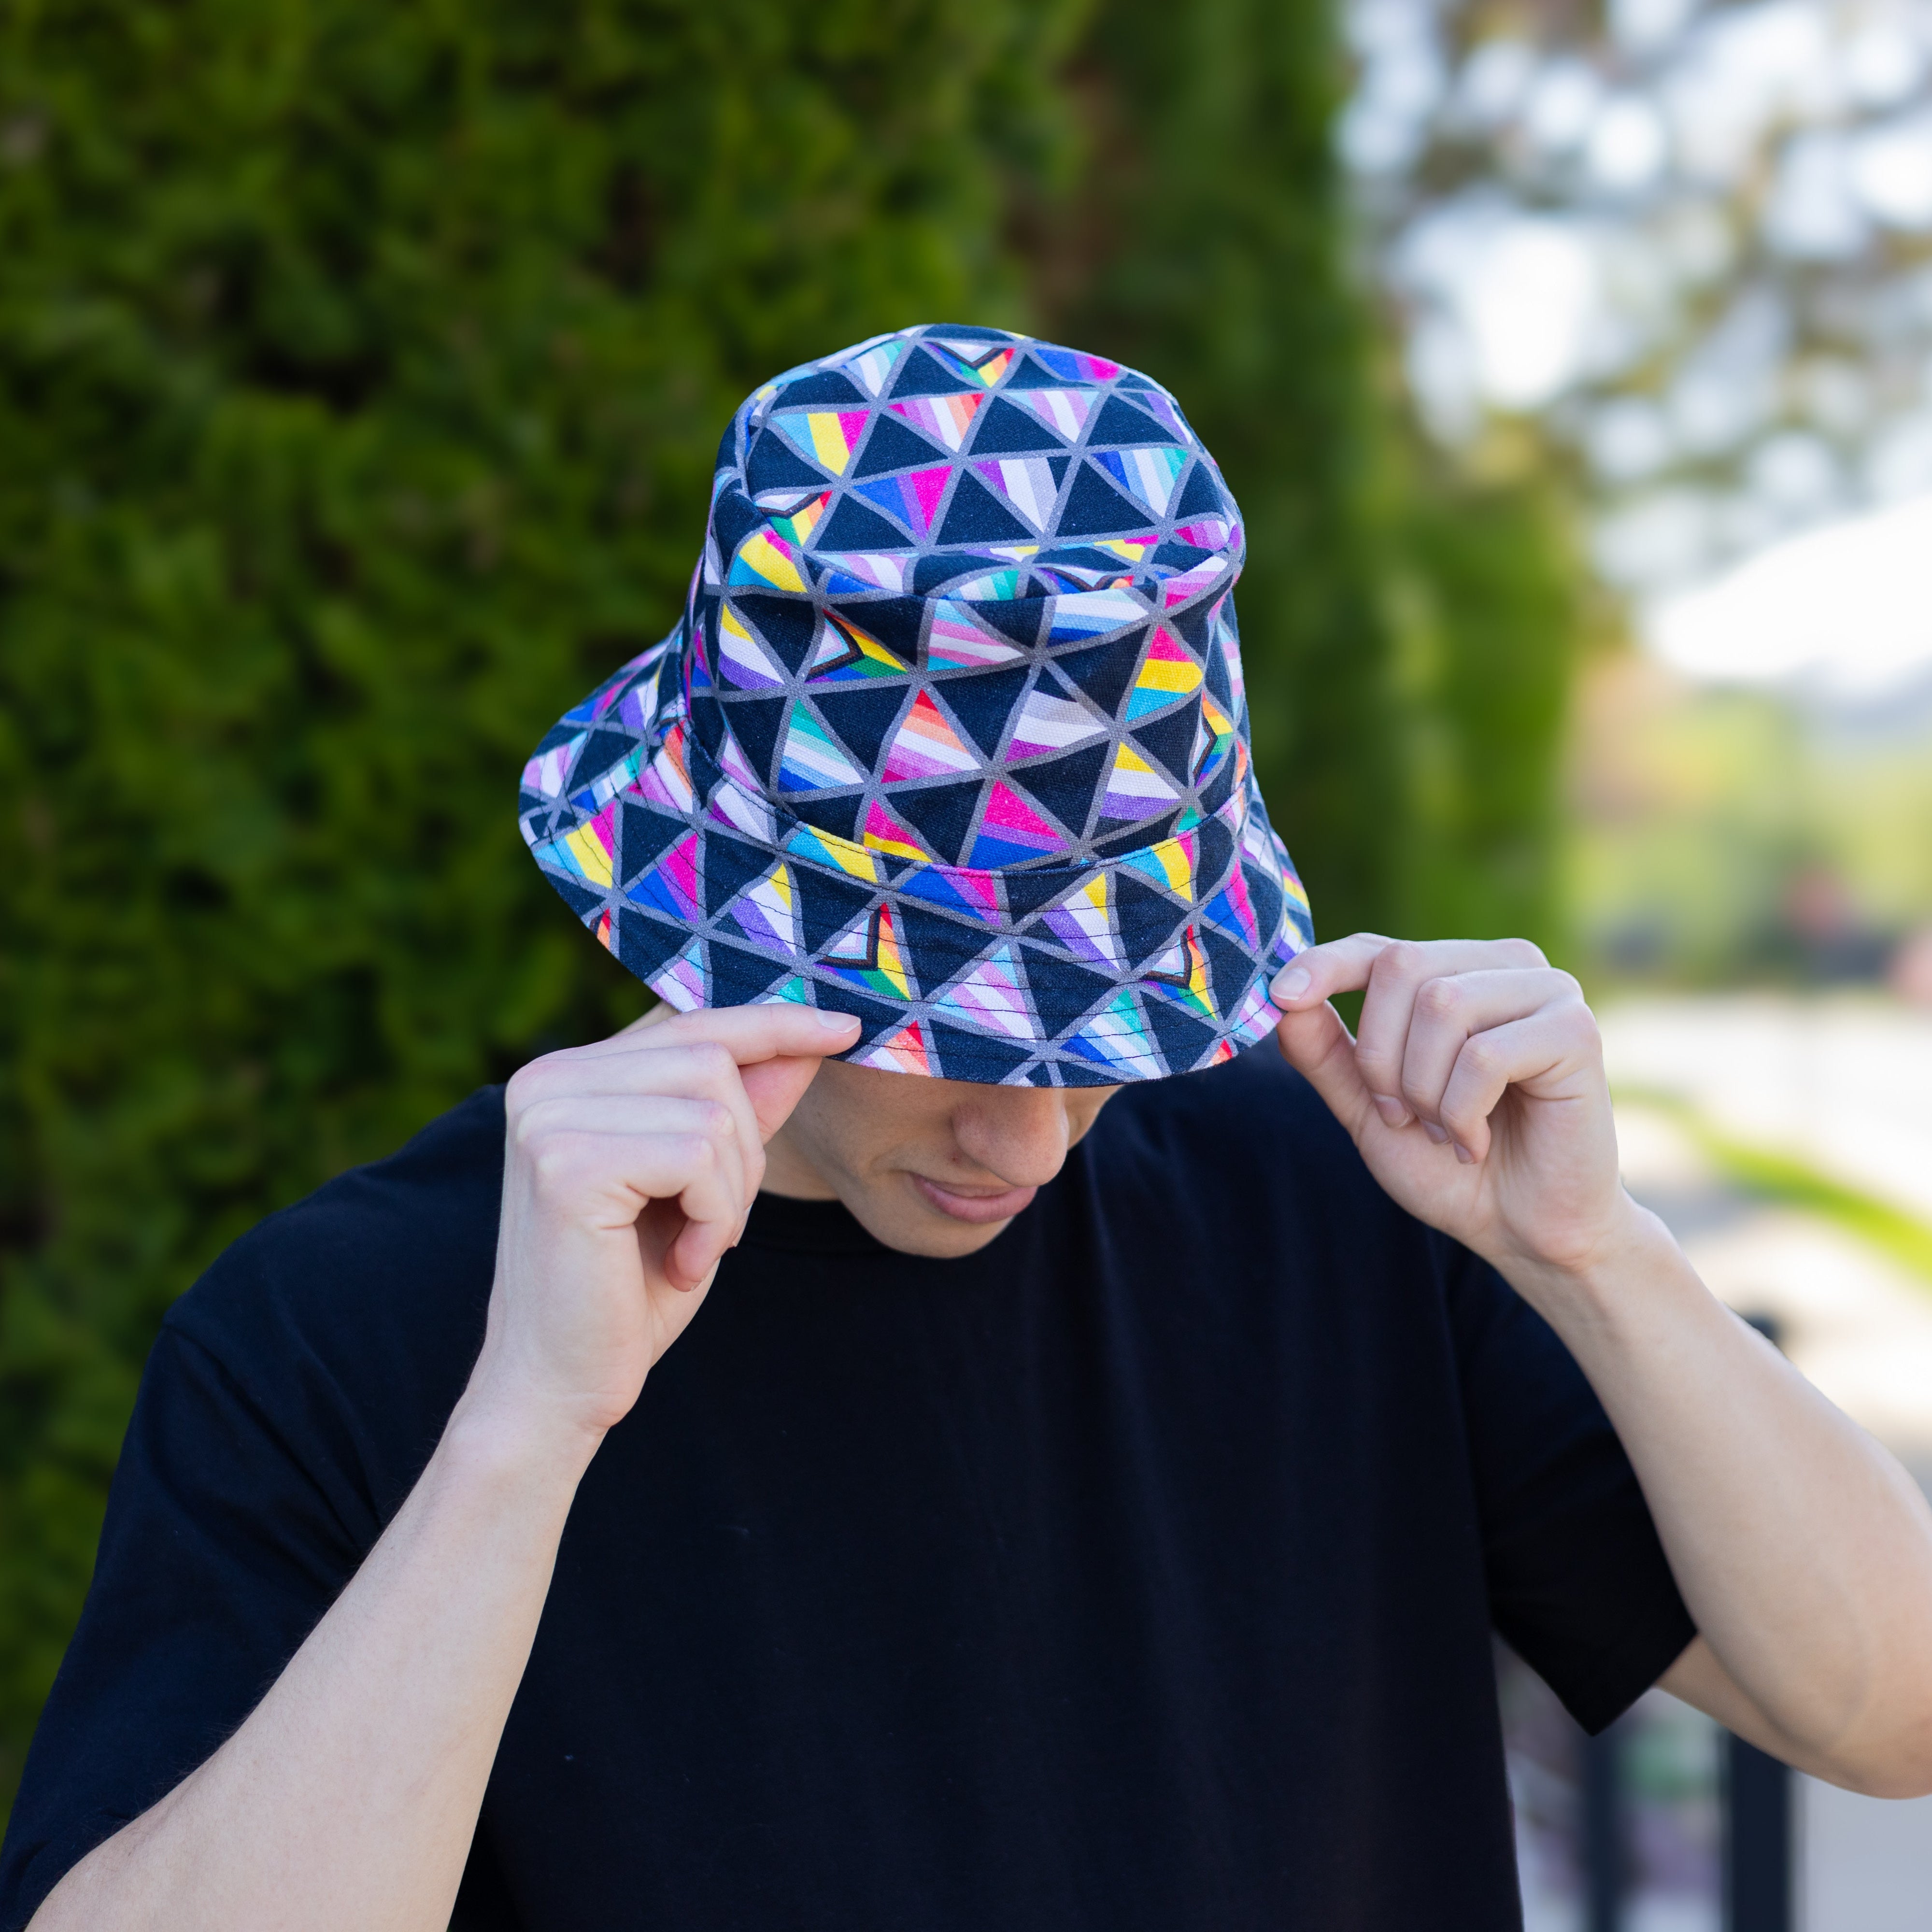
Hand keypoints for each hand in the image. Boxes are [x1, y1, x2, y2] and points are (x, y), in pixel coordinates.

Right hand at [467, 1004, 860, 1445]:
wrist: (562, 1385)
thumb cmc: (632, 1287)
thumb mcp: (705, 1183)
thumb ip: (746, 1106)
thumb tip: (814, 1035)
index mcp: (569, 1075)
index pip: (689, 1019)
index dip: (772, 1022)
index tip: (844, 1027)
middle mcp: (547, 1079)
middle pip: (712, 1057)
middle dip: (748, 1147)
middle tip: (717, 1224)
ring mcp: (549, 1115)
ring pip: (713, 1110)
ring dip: (731, 1192)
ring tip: (691, 1245)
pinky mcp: (566, 1163)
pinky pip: (698, 1157)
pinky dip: (713, 1217)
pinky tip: (679, 1262)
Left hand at [1270, 935, 1631, 1281]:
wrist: (1523, 1229)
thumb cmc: (1449, 1167)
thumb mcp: (1368, 1109)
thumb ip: (1326, 1054)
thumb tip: (1282, 999)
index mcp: (1457, 972)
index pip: (1377, 947)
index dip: (1324, 965)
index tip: (1280, 995)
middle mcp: (1505, 965)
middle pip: (1401, 966)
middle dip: (1380, 1056)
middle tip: (1403, 1116)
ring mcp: (1548, 991)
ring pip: (1441, 1005)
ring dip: (1423, 1088)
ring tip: (1446, 1131)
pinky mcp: (1577, 1031)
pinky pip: (1485, 1055)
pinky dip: (1463, 1111)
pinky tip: (1477, 1142)